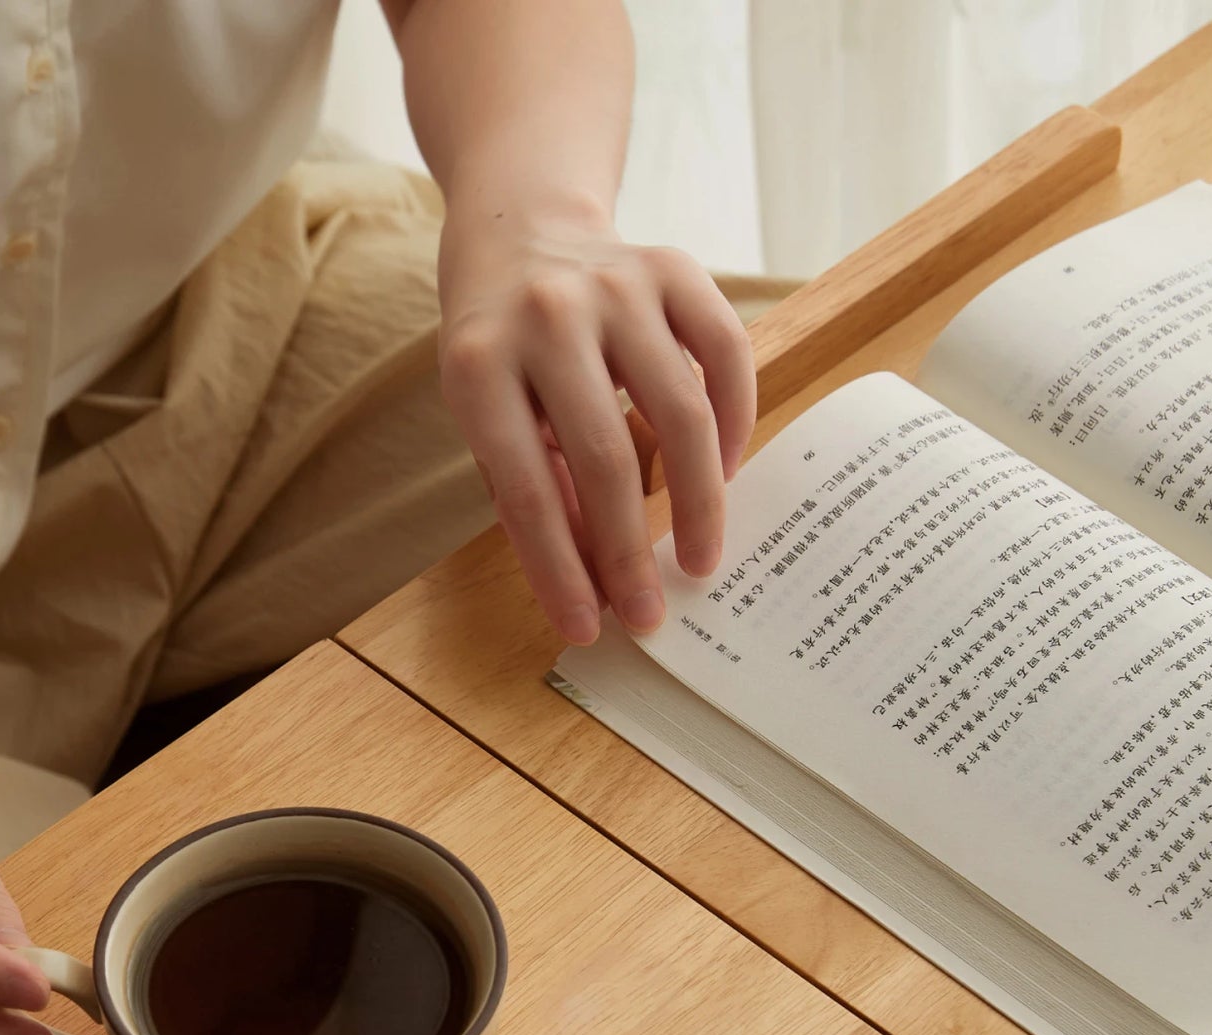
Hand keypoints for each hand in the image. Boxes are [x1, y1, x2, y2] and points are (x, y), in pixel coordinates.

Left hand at [436, 200, 755, 642]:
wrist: (519, 229)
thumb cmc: (499, 351)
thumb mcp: (488, 421)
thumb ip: (534, 495)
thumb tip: (596, 585)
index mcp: (477, 366)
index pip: (525, 491)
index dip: (559, 569)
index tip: (588, 629)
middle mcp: (546, 318)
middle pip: (605, 459)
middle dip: (631, 553)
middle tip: (652, 614)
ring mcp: (614, 286)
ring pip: (681, 412)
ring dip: (697, 502)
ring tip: (700, 560)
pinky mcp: (673, 268)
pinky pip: (726, 354)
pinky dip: (734, 422)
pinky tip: (724, 475)